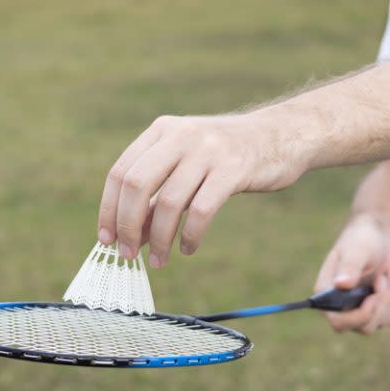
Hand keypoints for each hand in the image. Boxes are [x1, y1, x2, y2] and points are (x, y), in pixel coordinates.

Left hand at [98, 112, 306, 266]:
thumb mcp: (187, 162)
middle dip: (128, 226)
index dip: (108, 209)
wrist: (282, 135)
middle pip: (137, 185)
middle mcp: (181, 135)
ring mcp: (208, 150)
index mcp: (162, 130)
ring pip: (169, 202)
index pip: (120, 172)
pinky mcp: (234, 169)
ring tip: (160, 260)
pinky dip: (190, 236)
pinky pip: (202, 210)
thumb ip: (159, 193)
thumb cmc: (228, 156)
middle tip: (129, 254)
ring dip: (160, 239)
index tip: (107, 240)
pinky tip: (188, 248)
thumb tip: (131, 236)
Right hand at [314, 214, 389, 333]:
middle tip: (384, 275)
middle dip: (382, 302)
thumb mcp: (357, 249)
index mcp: (327, 294)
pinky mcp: (374, 315)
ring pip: (381, 321)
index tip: (374, 298)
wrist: (376, 242)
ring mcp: (357, 314)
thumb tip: (341, 285)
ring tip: (388, 269)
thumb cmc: (361, 240)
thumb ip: (349, 265)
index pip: (338, 320)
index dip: (359, 316)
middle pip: (364, 326)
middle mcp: (339, 309)